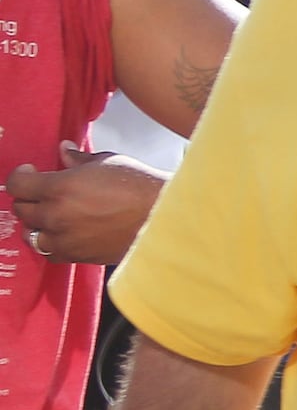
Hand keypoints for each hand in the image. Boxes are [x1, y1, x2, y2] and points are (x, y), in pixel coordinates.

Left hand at [8, 147, 165, 264]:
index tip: (29, 173)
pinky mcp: (79, 256)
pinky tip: (64, 233)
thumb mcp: (109, 162)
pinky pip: (51, 253)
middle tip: (43, 193)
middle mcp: (56, 216)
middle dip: (29, 199)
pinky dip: (53, 243)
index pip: (17, 185)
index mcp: (60, 188)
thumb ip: (79, 159)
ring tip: (50, 216)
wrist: (166, 218)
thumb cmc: (142, 187)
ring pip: (31, 235)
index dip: (20, 176)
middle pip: (22, 210)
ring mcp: (66, 240)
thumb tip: (64, 152)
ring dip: (37, 224)